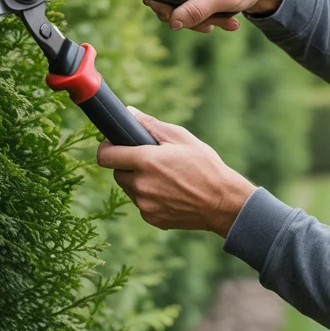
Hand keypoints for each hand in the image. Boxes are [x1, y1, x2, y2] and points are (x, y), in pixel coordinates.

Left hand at [96, 108, 255, 237]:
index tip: (114, 145)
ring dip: (138, 182)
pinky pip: (142, 204)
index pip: (105, 156)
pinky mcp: (152, 218)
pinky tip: (170, 193)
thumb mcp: (181, 138)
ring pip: (130, 189)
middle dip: (127, 165)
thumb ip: (151, 125)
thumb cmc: (205, 166)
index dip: (107, 148)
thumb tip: (129, 112)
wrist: (223, 202)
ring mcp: (145, 204)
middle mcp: (141, 185)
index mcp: (146, 161)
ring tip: (164, 177)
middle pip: (117, 173)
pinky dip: (150, 198)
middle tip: (149, 161)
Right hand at [142, 0, 289, 32]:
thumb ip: (196, 10)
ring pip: (177, 2)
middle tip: (206, 26)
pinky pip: (188, 3)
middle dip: (184, 14)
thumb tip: (173, 23)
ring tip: (222, 23)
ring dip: (198, 19)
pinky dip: (204, 15)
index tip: (169, 16)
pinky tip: (224, 22)